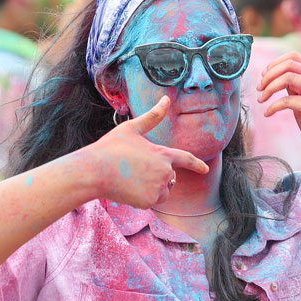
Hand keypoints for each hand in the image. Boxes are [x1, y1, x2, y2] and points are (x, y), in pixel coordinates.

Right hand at [84, 96, 208, 207]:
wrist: (94, 171)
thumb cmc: (111, 147)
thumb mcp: (132, 128)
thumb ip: (153, 116)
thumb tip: (166, 98)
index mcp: (163, 154)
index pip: (186, 159)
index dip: (197, 164)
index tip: (205, 169)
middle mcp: (165, 172)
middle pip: (170, 178)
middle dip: (158, 176)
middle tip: (135, 170)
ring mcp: (158, 188)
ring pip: (163, 191)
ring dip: (153, 188)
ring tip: (131, 179)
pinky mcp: (149, 202)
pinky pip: (152, 201)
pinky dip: (143, 197)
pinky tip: (127, 189)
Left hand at [258, 52, 300, 163]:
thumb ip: (294, 87)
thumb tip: (273, 76)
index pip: (293, 57)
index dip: (274, 64)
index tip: (263, 78)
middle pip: (289, 65)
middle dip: (269, 76)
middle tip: (259, 89)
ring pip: (287, 78)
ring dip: (269, 88)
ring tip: (261, 99)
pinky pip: (287, 100)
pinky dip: (273, 106)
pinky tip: (268, 113)